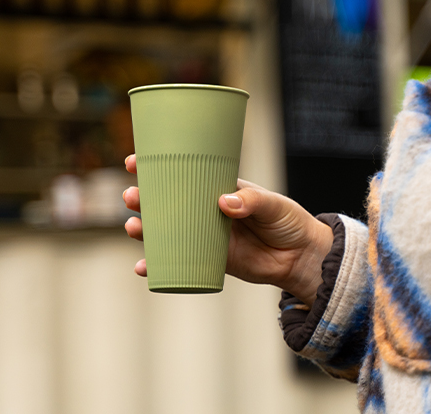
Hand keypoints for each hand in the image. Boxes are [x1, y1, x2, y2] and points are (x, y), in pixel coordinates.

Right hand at [123, 154, 332, 306]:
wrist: (299, 256)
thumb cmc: (288, 221)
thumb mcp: (273, 204)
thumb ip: (252, 201)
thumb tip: (224, 203)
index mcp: (219, 187)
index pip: (184, 173)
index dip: (157, 167)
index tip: (133, 162)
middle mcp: (208, 210)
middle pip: (168, 202)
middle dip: (143, 198)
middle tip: (130, 196)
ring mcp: (207, 235)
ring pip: (167, 230)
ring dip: (145, 229)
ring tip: (133, 227)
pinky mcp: (210, 260)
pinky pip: (178, 261)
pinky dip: (159, 265)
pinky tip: (143, 267)